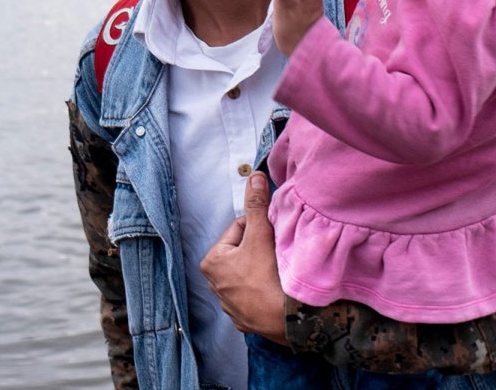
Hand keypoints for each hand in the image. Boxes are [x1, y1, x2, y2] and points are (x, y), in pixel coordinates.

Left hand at [199, 173, 286, 342]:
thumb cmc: (267, 276)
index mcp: (211, 261)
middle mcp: (213, 283)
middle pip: (243, 251)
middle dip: (259, 249)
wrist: (285, 319)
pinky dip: (263, 289)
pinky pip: (254, 294)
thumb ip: (257, 205)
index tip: (271, 237)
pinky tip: (273, 289)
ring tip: (275, 273)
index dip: (259, 229)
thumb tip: (253, 176)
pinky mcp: (242, 318)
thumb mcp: (260, 235)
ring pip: (249, 273)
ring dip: (261, 269)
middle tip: (275, 255)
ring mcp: (228, 303)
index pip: (239, 229)